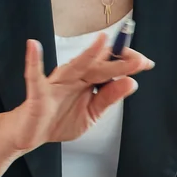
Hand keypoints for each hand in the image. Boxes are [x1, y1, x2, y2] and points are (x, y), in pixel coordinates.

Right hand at [0, 33, 152, 154]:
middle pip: (99, 65)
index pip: (110, 66)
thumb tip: (132, 83)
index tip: (146, 63)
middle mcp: (74, 77)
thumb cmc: (58, 119)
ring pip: (75, 67)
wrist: (30, 135)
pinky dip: (33, 61)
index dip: (127, 63)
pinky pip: (34, 76)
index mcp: (87, 81)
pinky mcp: (38, 93)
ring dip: (89, 54)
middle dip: (119, 62)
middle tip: (139, 60)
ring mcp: (56, 83)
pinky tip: (34, 46)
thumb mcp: (91, 113)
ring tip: (102, 41)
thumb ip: (109, 98)